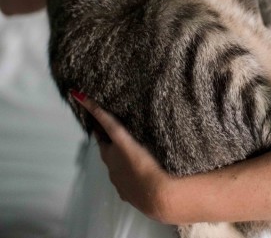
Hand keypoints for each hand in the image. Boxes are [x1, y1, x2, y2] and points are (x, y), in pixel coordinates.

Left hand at [71, 91, 178, 223]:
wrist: (157, 196)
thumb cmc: (158, 163)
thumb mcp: (157, 139)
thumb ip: (155, 124)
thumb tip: (170, 106)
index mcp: (118, 146)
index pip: (104, 122)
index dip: (93, 108)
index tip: (79, 95)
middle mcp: (112, 160)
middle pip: (105, 145)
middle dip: (105, 136)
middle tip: (111, 128)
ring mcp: (116, 178)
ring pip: (113, 163)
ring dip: (118, 156)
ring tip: (132, 152)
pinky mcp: (124, 191)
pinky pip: (122, 179)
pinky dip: (127, 174)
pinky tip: (139, 175)